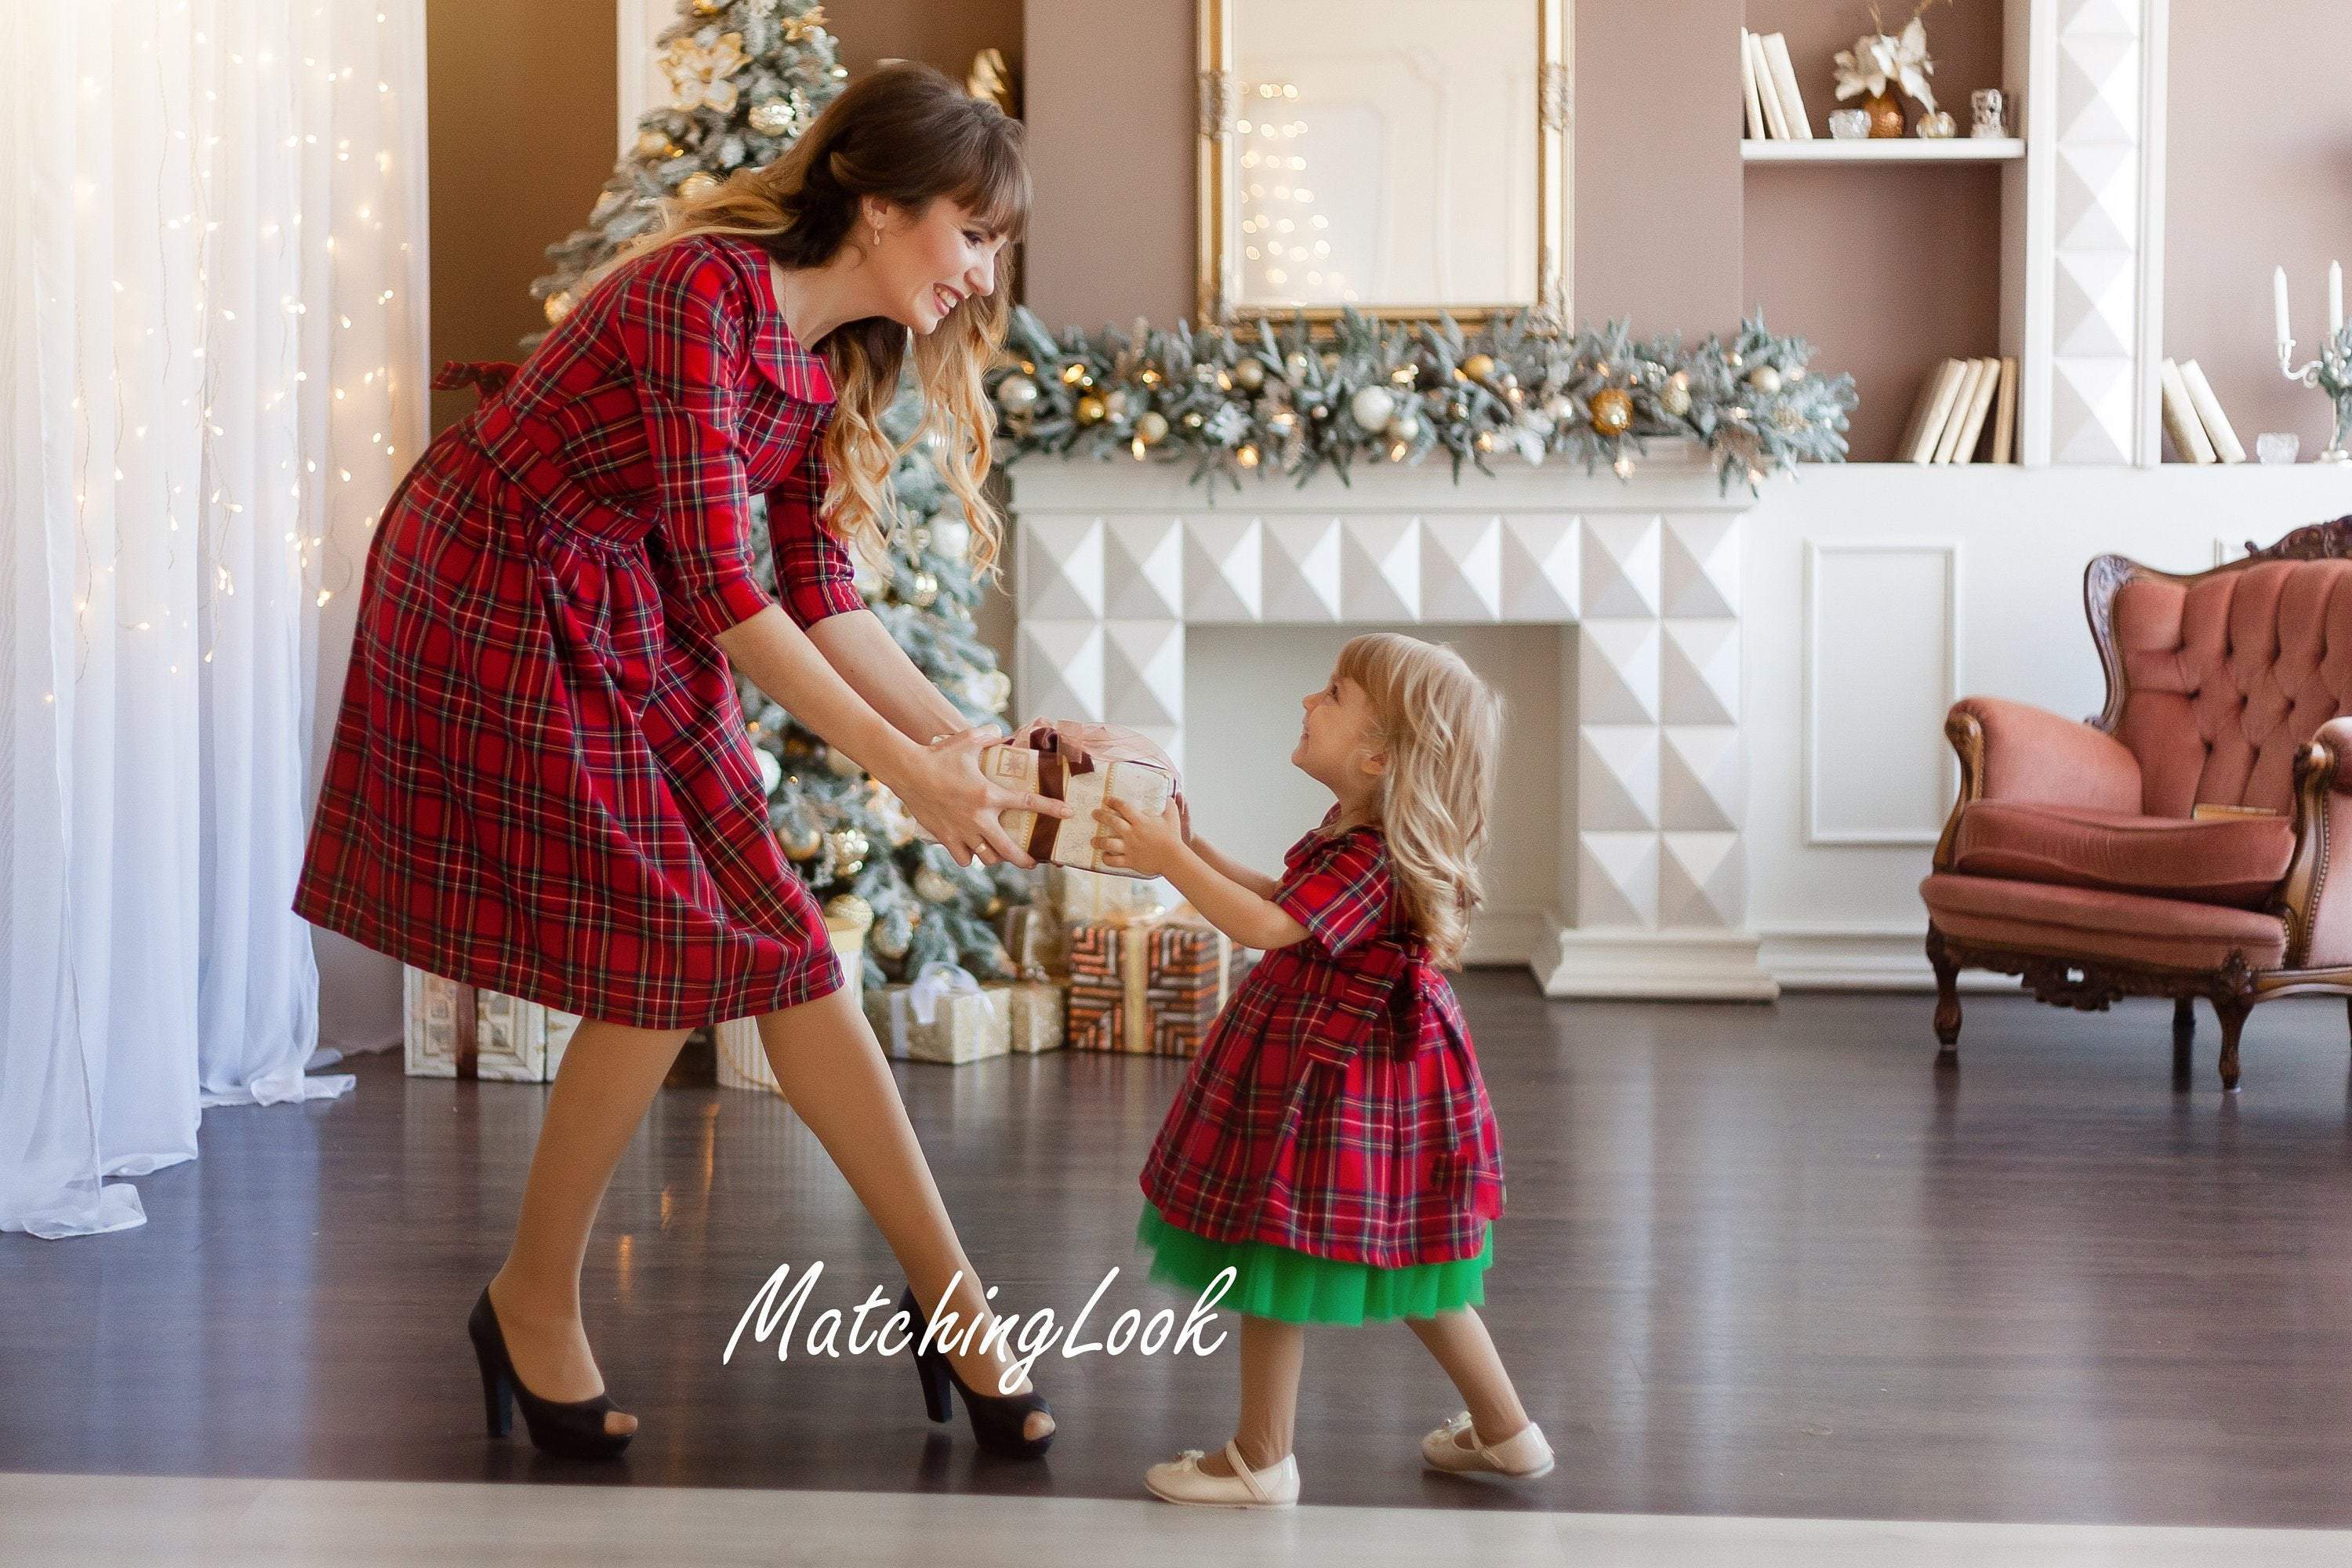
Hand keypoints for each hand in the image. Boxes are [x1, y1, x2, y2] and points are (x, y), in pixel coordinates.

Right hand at [892, 727, 1070, 869]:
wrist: (907, 771)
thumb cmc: (939, 754)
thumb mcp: (967, 739)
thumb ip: (989, 736)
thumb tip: (1001, 733)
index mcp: (989, 795)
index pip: (1028, 802)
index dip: (1051, 809)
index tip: (1068, 813)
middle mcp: (979, 818)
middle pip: (1010, 849)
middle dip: (1025, 859)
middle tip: (1033, 862)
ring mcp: (962, 831)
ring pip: (987, 857)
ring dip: (996, 857)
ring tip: (1000, 854)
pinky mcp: (946, 838)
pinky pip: (964, 858)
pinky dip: (969, 858)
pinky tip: (971, 852)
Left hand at [1094, 795, 1186, 879]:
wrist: (1173, 858)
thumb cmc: (1172, 838)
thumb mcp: (1172, 817)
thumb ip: (1169, 805)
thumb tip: (1169, 796)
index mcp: (1140, 821)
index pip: (1123, 807)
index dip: (1113, 802)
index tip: (1107, 800)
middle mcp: (1131, 833)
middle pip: (1112, 822)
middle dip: (1101, 816)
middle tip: (1094, 813)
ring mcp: (1129, 847)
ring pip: (1108, 843)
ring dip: (1099, 841)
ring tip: (1093, 841)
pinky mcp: (1130, 861)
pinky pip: (1114, 861)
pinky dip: (1107, 859)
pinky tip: (1104, 856)